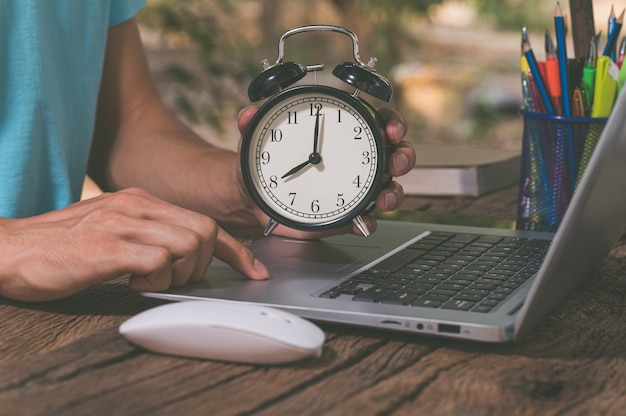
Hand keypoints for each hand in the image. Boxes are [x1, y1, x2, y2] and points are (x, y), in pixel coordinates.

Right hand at [0, 188, 269, 301]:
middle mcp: (137, 205)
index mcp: (142, 200)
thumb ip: (149, 236)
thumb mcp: (113, 230)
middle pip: (205, 231)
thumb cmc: (61, 246)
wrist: (10, 249)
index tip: (253, 270)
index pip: (205, 220)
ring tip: (149, 280)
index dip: (236, 250)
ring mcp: (123, 223)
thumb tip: (183, 258)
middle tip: (174, 279)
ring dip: (181, 273)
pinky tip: (134, 282)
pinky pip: (159, 260)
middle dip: (203, 265)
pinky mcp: (107, 247)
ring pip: (189, 243)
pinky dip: (158, 279)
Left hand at [237, 105, 412, 237]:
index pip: (378, 121)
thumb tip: (247, 114)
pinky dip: (369, 222)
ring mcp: (354, 188)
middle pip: (394, 154)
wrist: (253, 194)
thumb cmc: (263, 159)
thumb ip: (253, 121)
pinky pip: (365, 219)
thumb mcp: (256, 136)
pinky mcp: (345, 214)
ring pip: (388, 188)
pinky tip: (365, 222)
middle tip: (396, 163)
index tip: (391, 128)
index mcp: (342, 133)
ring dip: (393, 193)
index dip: (392, 122)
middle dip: (403, 157)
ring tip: (384, 198)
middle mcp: (355, 159)